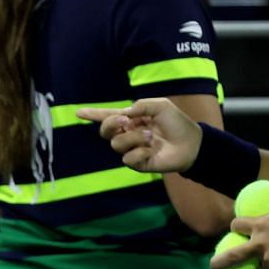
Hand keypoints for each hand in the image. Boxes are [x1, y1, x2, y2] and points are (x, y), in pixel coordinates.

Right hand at [77, 97, 202, 175]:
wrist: (190, 143)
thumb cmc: (177, 123)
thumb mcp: (161, 106)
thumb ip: (141, 105)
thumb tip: (124, 114)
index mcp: (131, 120)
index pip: (108, 117)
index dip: (93, 114)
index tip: (78, 113)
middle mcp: (128, 134)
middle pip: (105, 131)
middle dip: (111, 124)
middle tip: (126, 121)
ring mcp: (131, 149)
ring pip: (116, 144)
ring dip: (134, 138)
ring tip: (151, 137)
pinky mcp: (136, 163)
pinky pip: (127, 158)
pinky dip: (140, 152)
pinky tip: (152, 150)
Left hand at [217, 182, 268, 268]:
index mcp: (260, 225)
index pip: (238, 225)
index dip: (235, 227)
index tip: (235, 230)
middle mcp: (260, 243)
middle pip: (233, 254)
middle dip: (219, 261)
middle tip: (212, 266)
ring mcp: (268, 258)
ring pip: (262, 264)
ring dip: (268, 263)